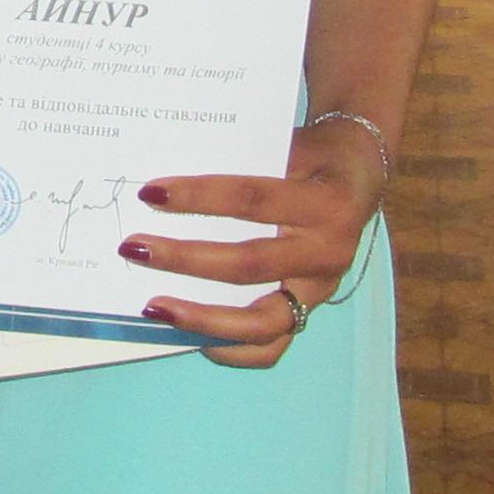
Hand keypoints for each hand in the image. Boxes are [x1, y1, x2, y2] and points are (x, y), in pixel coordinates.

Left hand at [129, 114, 391, 368]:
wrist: (359, 175)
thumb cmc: (311, 155)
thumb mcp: (286, 145)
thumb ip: (240, 163)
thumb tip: (166, 184)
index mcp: (325, 204)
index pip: (253, 200)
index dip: (200, 197)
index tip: (151, 193)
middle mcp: (327, 253)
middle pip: (250, 264)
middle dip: (186, 259)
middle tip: (134, 249)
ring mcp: (319, 290)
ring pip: (262, 321)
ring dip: (202, 318)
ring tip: (153, 308)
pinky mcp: (309, 312)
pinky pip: (271, 347)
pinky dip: (230, 349)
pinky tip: (191, 337)